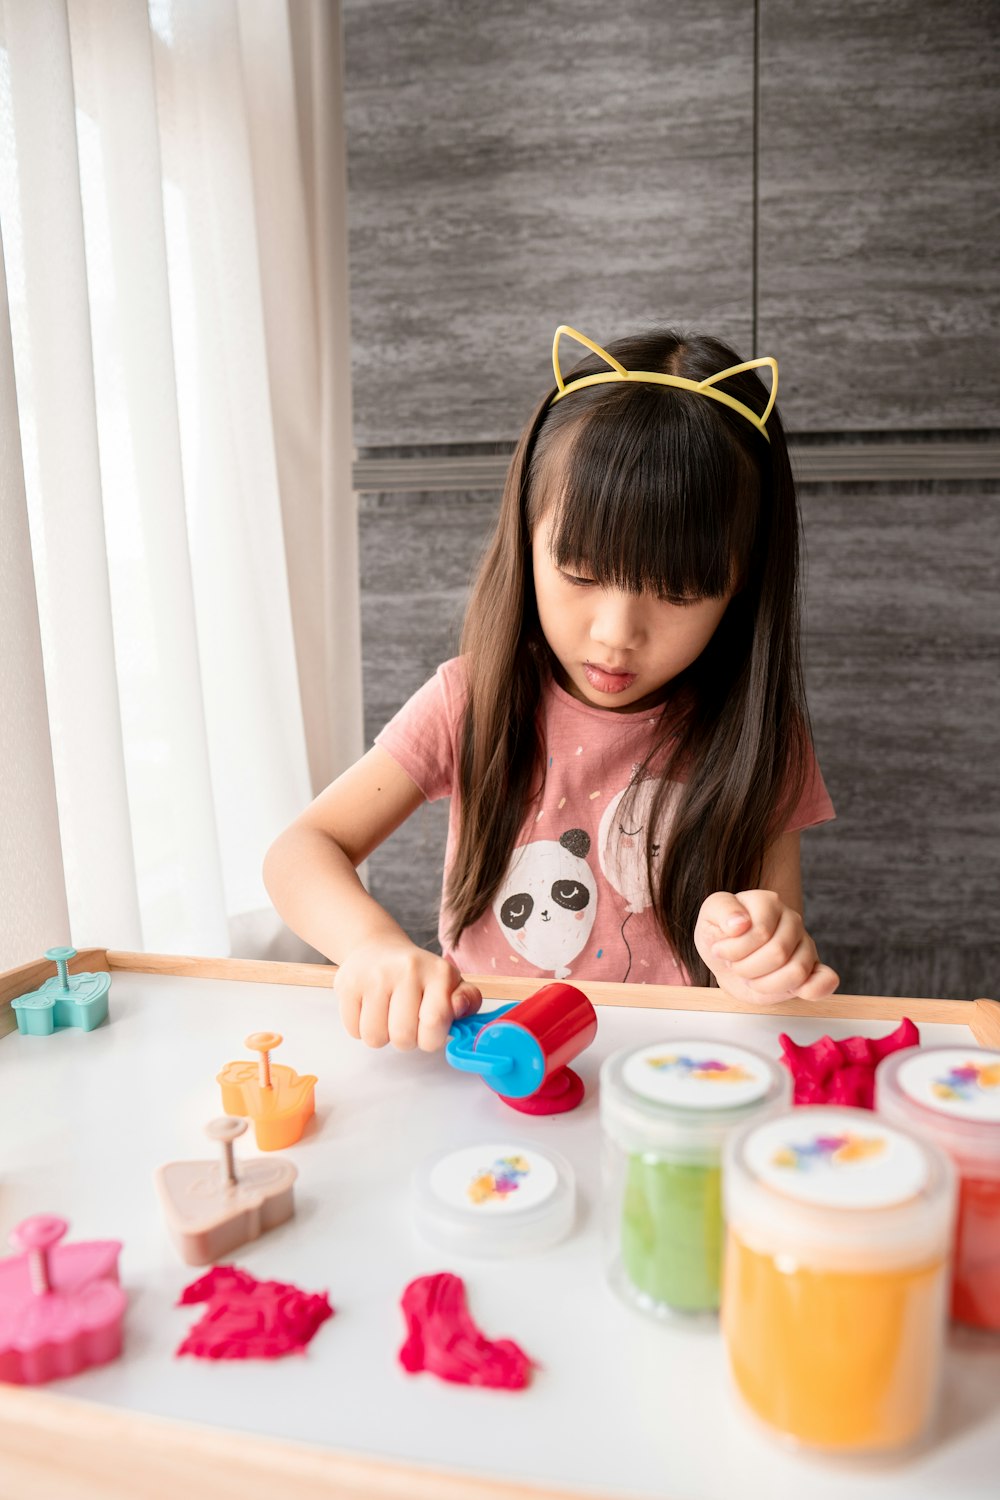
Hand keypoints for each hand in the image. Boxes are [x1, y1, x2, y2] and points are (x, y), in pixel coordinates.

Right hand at [332, 938, 481, 1050]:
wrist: (377, 947)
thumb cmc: (419, 975)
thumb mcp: (450, 983)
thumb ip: (466, 1000)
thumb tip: (459, 1010)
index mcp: (439, 972)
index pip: (434, 1023)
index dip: (430, 1038)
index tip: (428, 1030)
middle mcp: (407, 969)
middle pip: (403, 1036)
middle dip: (405, 1039)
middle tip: (406, 1021)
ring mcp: (374, 975)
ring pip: (375, 1037)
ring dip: (381, 1035)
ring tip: (387, 1014)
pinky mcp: (347, 983)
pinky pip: (353, 1030)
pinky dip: (361, 1027)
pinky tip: (370, 1008)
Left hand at [694, 890, 838, 1004]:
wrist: (727, 959)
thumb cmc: (720, 936)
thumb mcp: (708, 917)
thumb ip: (721, 910)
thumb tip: (740, 923)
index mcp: (767, 901)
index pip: (760, 932)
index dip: (735, 950)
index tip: (721, 950)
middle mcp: (791, 919)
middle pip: (778, 954)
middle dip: (747, 968)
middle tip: (736, 965)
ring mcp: (805, 943)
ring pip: (797, 972)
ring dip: (765, 984)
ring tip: (752, 976)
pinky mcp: (813, 968)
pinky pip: (826, 980)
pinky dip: (813, 990)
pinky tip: (795, 991)